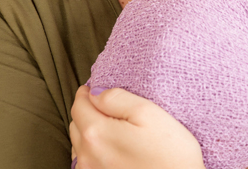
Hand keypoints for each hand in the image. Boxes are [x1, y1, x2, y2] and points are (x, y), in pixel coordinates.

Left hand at [70, 86, 204, 168]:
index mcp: (97, 133)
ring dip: (87, 131)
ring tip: (108, 124)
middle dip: (86, 110)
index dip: (86, 92)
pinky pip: (85, 162)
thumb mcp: (149, 113)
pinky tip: (109, 147)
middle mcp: (87, 156)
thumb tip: (96, 93)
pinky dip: (91, 150)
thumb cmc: (171, 153)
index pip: (79, 105)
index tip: (94, 86)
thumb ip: (117, 98)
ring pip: (78, 144)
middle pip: (76, 124)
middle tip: (104, 103)